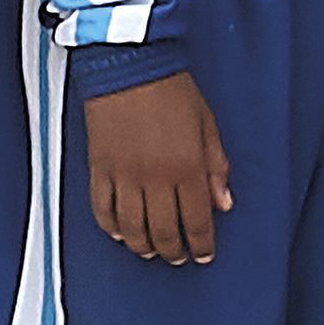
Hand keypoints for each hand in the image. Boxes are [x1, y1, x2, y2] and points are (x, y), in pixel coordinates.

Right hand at [82, 69, 232, 264]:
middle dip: (173, 250)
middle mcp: (155, 178)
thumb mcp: (208, 127)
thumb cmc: (173, 91)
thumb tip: (223, 203)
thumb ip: (217, 168)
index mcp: (188, 168)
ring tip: (150, 251)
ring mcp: (124, 176)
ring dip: (142, 245)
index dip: (201, 243)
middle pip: (163, 231)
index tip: (204, 254)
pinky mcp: (100, 169)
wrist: (131, 67)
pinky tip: (118, 233)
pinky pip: (102, 209)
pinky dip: (110, 226)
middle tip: (178, 257)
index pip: (197, 220)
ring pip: (131, 227)